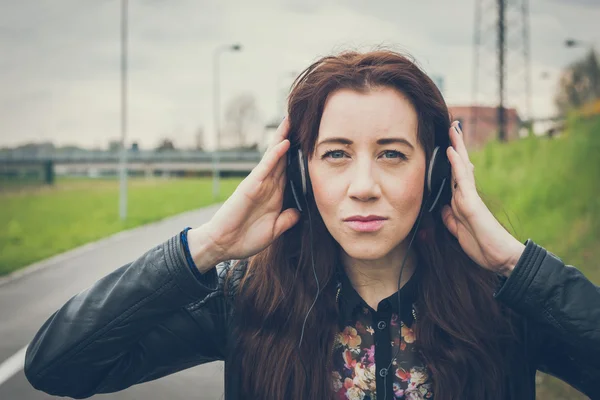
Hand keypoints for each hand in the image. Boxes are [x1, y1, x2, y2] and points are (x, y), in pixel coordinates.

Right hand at [199, 117, 300, 260]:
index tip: (310, 141)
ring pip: (274, 156)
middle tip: (302, 119)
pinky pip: (265, 167)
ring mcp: (259, 183)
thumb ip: (286, 220)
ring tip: (292, 120)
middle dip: (291, 138)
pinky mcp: (250, 186)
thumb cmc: (246, 238)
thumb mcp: (273, 230)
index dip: (299, 155)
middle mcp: (268, 185)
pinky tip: (285, 143)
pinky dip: (275, 155)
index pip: (290, 170)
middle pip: (283, 157)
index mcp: (275, 194)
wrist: (224, 246)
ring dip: (283, 138)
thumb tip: (299, 212)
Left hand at [441, 122, 524, 275]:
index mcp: (462, 201)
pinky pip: (462, 181)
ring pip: (461, 168)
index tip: (447, 145)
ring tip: (453, 129)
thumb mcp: (458, 232)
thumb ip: (450, 218)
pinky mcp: (472, 204)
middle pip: (459, 166)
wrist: (500, 258)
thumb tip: (442, 208)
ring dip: (457, 147)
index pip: (454, 176)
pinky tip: (453, 151)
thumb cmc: (481, 245)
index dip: (451, 160)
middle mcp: (466, 195)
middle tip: (452, 126)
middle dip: (456, 146)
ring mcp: (470, 197)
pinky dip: (457, 165)